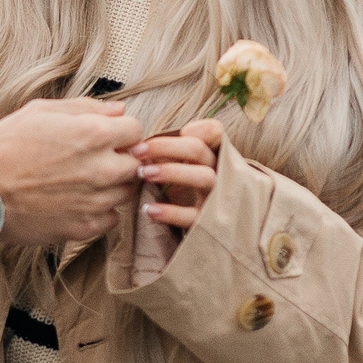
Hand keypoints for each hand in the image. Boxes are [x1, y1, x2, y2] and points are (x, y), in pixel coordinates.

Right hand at [0, 98, 142, 246]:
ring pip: (126, 192)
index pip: (136, 131)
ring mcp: (95, 201)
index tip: (108, 136)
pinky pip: (111, 219)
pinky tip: (79, 201)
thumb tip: (118, 110)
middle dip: (122, 158)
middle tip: (96, 159)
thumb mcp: (40, 112)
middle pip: (137, 164)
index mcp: (93, 134)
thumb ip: (84, 108)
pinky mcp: (83, 227)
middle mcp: (101, 168)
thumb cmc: (4, 147)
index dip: (123, 131)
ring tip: (84, 180)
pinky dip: (101, 210)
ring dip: (113, 185)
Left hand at [131, 117, 221, 231]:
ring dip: (170, 171)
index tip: (174, 132)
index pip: (214, 132)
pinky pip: (193, 216)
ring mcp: (217, 197)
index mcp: (214, 155)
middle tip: (137, 150)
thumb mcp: (191, 169)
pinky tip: (148, 209)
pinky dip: (170, 212)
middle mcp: (219, 172)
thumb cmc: (195, 192)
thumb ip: (176, 152)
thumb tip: (149, 142)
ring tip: (143, 173)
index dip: (196, 128)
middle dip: (165, 147)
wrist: (225, 234)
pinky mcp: (210, 224)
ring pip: (203, 177)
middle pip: (198, 150)